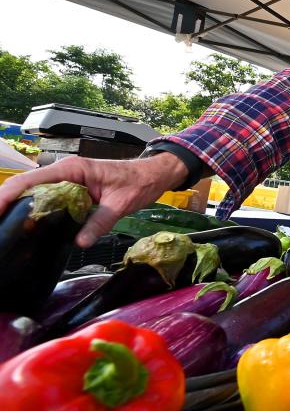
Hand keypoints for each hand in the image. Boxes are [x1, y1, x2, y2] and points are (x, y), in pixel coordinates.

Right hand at [0, 154, 188, 246]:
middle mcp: (66, 171)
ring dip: (20, 206)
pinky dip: (36, 208)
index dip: (8, 194)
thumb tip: (80, 241)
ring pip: (35, 191)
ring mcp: (68, 179)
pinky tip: (30, 223)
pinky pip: (49, 197)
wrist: (154, 174)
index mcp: (73, 169)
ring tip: (7, 226)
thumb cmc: (140, 182)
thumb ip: (100, 222)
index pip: (32, 180)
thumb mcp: (121, 204)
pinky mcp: (74, 187)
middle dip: (7, 202)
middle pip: (27, 185)